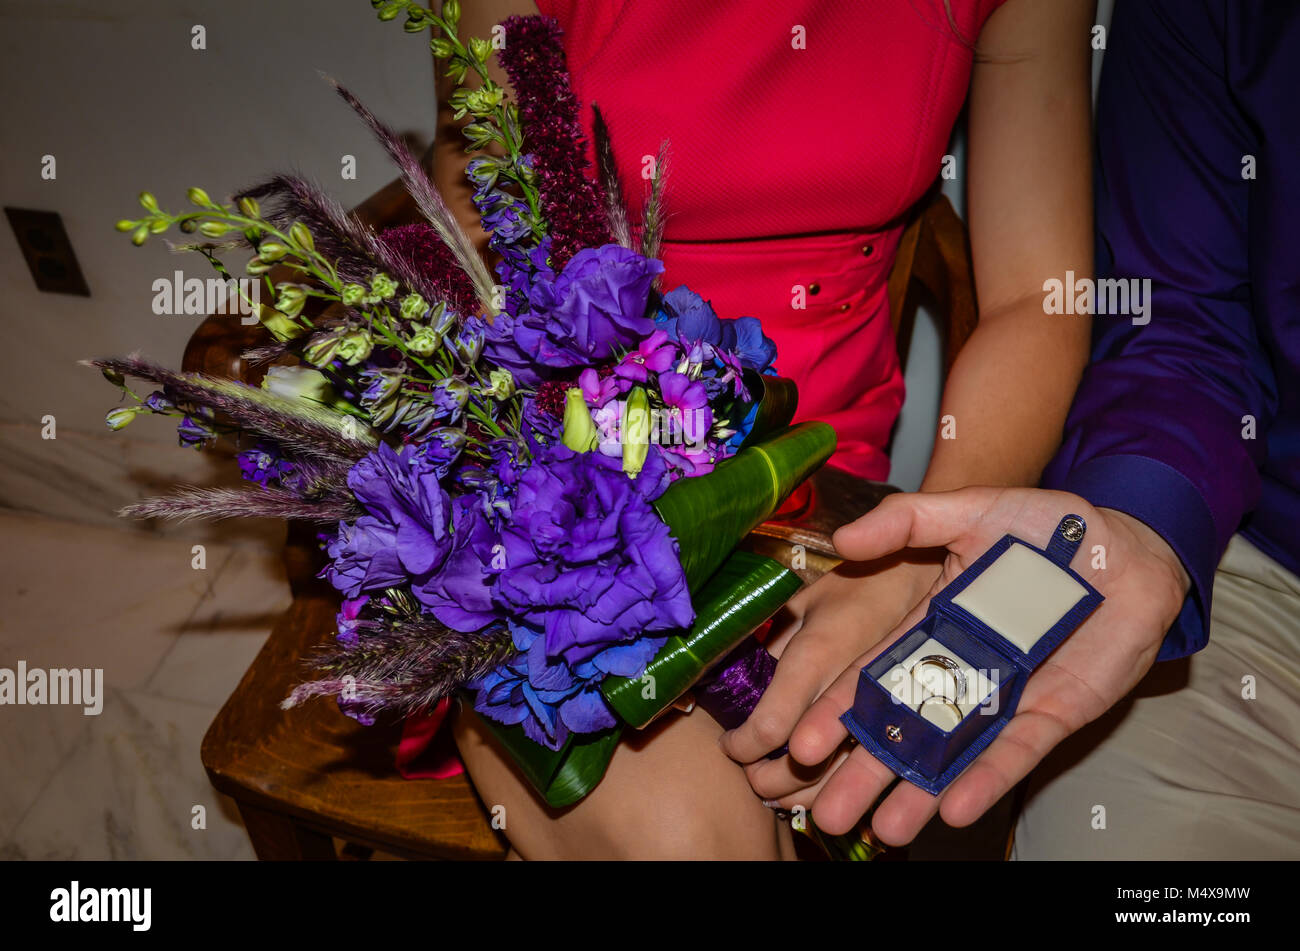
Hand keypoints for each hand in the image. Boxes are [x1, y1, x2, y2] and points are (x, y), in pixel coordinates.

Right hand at [738, 487, 1189, 844]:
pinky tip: (955, 808)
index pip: (873, 676)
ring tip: (881, 830)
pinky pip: (1015, 752)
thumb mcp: (971, 510)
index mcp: (929, 627)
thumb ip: (907, 521)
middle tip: (824, 812)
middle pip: (901, 729)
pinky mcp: (1051, 715)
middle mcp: (957, 670)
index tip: (799, 743)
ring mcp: (1003, 696)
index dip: (837, 711)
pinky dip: (986, 778)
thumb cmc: (1048, 526)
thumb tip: (841, 539)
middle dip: (863, 771)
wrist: (1129, 548)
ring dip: (917, 791)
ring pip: (952, 752)